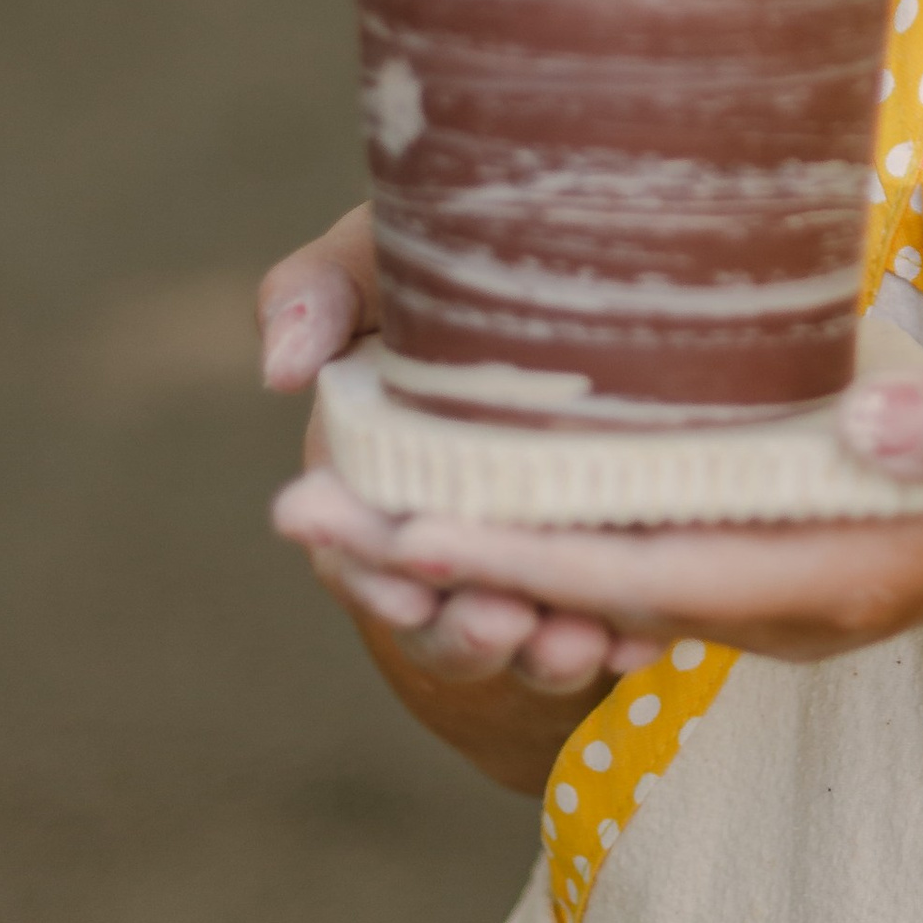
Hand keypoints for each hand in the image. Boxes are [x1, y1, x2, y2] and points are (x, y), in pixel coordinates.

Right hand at [260, 202, 623, 697]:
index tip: (403, 589)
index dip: (375, 577)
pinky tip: (642, 644)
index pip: (358, 552)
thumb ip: (319, 297)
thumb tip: (280, 366)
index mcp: (371, 478)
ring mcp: (520, 565)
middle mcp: (442, 539)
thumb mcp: (376, 268)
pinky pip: (605, 625)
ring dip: (544, 654)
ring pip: (523, 636)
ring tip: (578, 644)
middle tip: (500, 620)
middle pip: (440, 614)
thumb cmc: (444, 276)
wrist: (565, 279)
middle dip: (465, 629)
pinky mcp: (593, 573)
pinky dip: (619, 642)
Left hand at [277, 322, 922, 667]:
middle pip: (575, 593)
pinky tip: (465, 494)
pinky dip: (530, 540)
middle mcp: (779, 597)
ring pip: (585, 587)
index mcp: (831, 569)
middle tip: (295, 514)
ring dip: (465, 558)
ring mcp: (769, 586)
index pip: (634, 573)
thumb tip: (869, 422)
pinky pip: (622, 563)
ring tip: (337, 511)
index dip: (506, 555)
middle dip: (437, 563)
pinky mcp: (765, 553)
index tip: (388, 530)